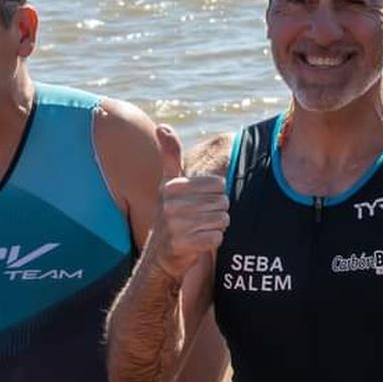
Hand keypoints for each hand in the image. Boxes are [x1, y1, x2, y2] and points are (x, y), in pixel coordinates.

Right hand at [147, 125, 228, 280]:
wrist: (160, 256)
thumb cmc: (171, 215)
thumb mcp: (169, 184)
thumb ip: (170, 155)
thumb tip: (163, 125)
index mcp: (172, 187)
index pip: (218, 185)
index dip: (216, 195)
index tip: (200, 203)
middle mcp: (171, 205)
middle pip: (222, 203)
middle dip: (217, 212)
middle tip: (200, 220)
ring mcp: (175, 226)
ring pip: (221, 220)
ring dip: (216, 227)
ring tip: (200, 230)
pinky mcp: (181, 245)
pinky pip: (216, 238)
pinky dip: (213, 241)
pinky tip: (199, 242)